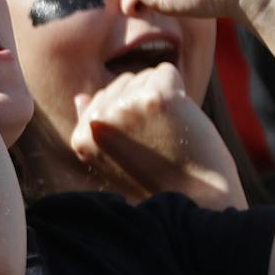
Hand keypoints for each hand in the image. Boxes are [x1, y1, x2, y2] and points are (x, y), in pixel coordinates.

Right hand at [70, 64, 244, 208]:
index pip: (104, 96)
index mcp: (81, 137)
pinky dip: (180, 92)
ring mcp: (124, 108)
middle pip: (124, 82)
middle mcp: (97, 121)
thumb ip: (93, 128)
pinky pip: (167, 72)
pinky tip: (181, 121)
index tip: (141, 147)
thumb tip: (80, 97)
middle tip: (158, 142)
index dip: (131, 117)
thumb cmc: (158, 182)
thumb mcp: (113, 160)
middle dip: (144, 103)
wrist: (195, 201)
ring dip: (164, 98)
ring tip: (170, 134)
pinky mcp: (154, 98)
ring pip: (146, 76)